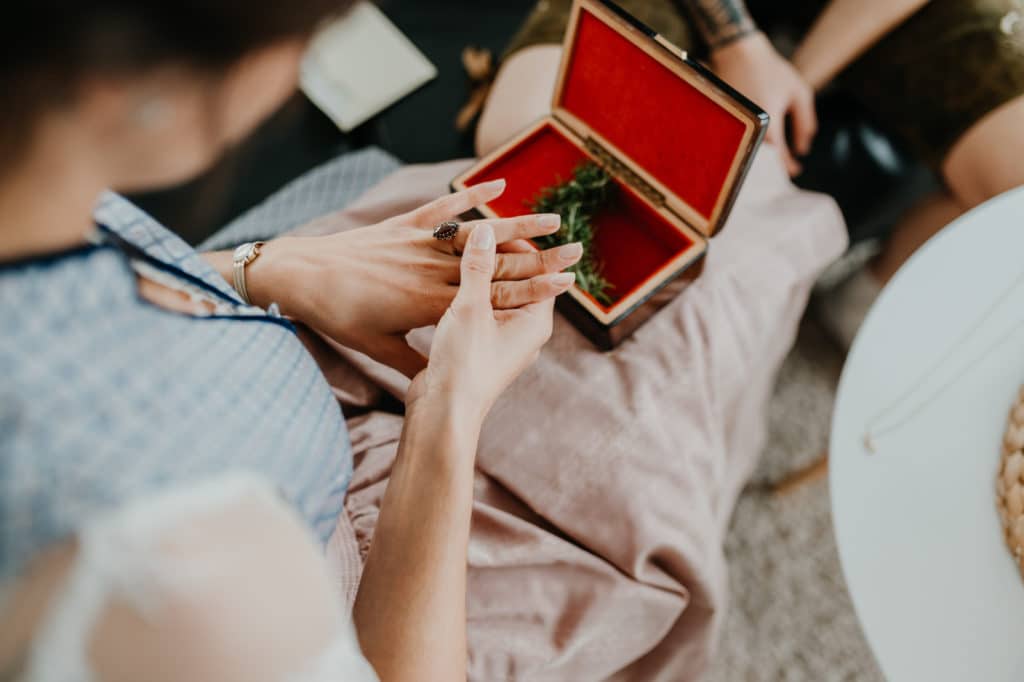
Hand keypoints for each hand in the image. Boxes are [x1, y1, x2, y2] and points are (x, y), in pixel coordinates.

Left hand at [248, 180, 580, 377]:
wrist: (303, 276)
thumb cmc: (339, 316)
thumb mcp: (377, 348)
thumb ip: (411, 361)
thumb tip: (434, 382)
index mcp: (433, 305)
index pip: (496, 299)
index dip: (535, 291)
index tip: (567, 284)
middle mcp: (434, 271)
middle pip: (499, 264)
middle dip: (543, 257)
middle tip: (577, 249)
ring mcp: (421, 244)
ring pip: (480, 233)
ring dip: (520, 224)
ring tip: (553, 216)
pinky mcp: (405, 225)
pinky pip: (445, 208)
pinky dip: (472, 194)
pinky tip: (500, 183)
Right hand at [407, 224, 563, 423]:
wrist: (442, 411)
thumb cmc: (464, 363)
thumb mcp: (471, 308)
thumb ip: (478, 267)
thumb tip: (488, 229)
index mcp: (535, 322)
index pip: (536, 269)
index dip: (517, 243)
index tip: (495, 221)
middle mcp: (525, 331)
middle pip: (517, 281)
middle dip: (498, 256)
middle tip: (476, 229)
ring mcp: (503, 341)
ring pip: (496, 296)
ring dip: (481, 274)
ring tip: (460, 250)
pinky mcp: (481, 348)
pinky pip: (480, 312)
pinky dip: (469, 294)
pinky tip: (448, 281)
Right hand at [711, 32, 816, 175]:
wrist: (739, 54)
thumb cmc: (771, 70)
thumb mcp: (799, 93)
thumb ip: (806, 123)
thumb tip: (804, 148)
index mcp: (768, 127)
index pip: (779, 158)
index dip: (789, 167)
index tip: (796, 171)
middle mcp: (748, 132)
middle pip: (762, 163)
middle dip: (774, 169)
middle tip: (784, 171)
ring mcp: (733, 130)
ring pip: (748, 154)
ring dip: (761, 160)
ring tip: (772, 160)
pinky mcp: (724, 126)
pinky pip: (738, 143)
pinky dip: (749, 147)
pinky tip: (757, 146)